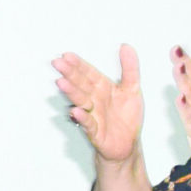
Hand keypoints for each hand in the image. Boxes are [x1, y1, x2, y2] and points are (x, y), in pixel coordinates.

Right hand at [55, 47, 143, 165]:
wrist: (128, 144)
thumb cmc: (127, 117)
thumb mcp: (133, 89)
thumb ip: (130, 68)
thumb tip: (126, 47)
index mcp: (102, 88)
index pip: (88, 73)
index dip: (79, 65)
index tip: (67, 55)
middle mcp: (95, 100)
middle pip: (81, 84)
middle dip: (70, 73)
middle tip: (58, 63)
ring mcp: (93, 115)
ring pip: (81, 101)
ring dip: (71, 92)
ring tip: (62, 83)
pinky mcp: (95, 132)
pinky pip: (88, 124)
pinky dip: (82, 118)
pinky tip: (76, 111)